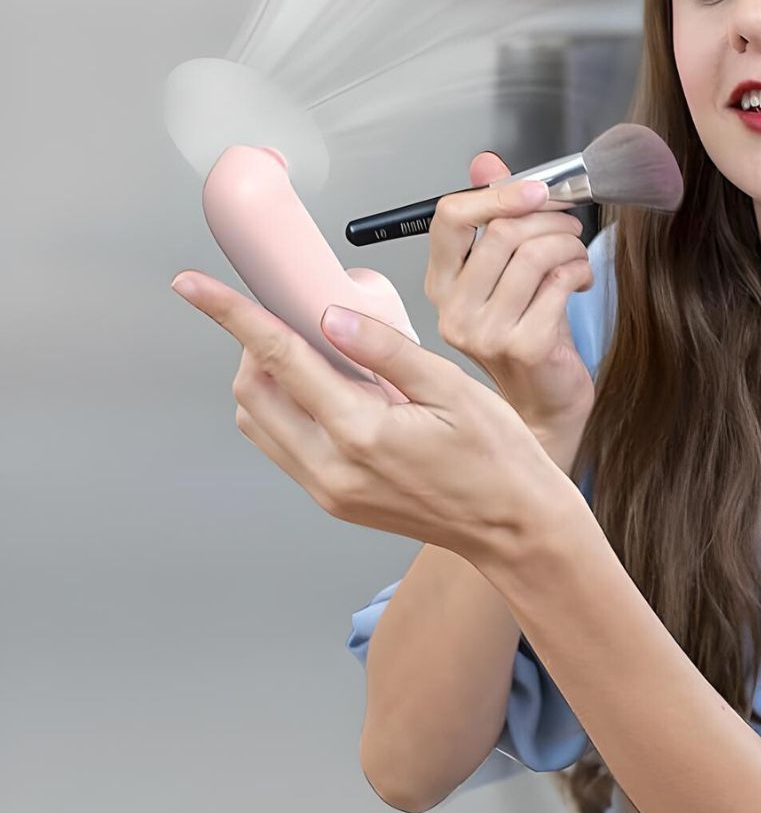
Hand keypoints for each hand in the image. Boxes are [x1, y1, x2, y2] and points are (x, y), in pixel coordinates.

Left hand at [169, 268, 571, 565]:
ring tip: (314, 352)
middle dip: (252, 345)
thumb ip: (385, 349)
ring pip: (260, 423)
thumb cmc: (497, 457)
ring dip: (266, 379)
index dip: (232, 314)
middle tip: (288, 313)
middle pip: (252, 393)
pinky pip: (285, 447)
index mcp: (362, 432)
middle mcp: (332, 468)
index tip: (195, 286)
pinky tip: (330, 390)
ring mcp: (329, 490)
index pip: (279, 358)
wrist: (513, 527)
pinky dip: (287, 408)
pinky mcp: (334, 500)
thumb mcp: (453, 387)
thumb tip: (330, 315)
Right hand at [425, 152, 595, 432]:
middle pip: (501, 232)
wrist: (544, 403)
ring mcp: (485, 332)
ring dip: (568, 244)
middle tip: (570, 225)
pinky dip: (579, 271)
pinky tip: (580, 282)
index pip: (450, 218)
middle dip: (548, 218)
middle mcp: (454, 310)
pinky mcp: (523, 346)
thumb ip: (494, 214)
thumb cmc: (527, 336)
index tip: (535, 190)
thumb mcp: (506, 273)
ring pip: (533, 254)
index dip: (497, 194)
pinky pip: (559, 282)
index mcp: (442, 284)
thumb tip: (486, 162)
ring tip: (576, 254)